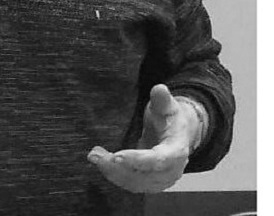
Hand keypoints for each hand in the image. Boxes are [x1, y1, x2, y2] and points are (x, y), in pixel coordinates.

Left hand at [86, 84, 200, 192]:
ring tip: (94, 156)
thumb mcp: (168, 106)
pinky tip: (101, 161)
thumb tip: (159, 89)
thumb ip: (162, 99)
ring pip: (135, 183)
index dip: (138, 160)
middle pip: (144, 175)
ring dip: (112, 172)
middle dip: (118, 168)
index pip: (159, 160)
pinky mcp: (150, 184)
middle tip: (95, 154)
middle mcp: (171, 171)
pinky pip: (131, 184)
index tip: (117, 156)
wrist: (178, 134)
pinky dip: (114, 175)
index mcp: (177, 151)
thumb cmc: (170, 118)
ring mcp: (161, 181)